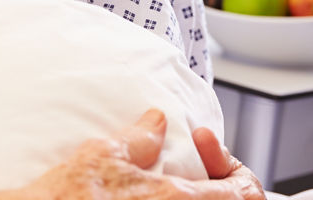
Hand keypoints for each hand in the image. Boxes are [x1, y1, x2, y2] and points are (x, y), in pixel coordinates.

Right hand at [23, 108, 264, 199]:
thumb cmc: (69, 196)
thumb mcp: (105, 154)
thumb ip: (141, 137)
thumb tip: (157, 121)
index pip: (244, 193)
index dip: (235, 170)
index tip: (207, 149)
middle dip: (220, 183)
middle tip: (196, 161)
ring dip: (197, 195)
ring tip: (170, 178)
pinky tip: (148, 193)